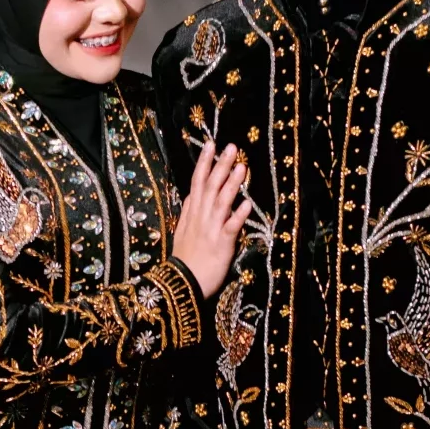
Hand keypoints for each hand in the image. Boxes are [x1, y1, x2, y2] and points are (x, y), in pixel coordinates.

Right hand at [172, 140, 252, 298]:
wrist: (182, 283)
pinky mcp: (221, 244)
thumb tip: (191, 194)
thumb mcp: (181, 231)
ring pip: (222, 202)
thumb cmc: (185, 259)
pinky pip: (231, 227)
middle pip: (211, 186)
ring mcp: (211, 229)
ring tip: (242, 168)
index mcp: (192, 213)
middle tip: (232, 147)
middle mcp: (201, 217)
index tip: (212, 144)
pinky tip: (247, 204)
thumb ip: (188, 212)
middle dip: (221, 166)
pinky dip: (238, 215)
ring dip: (232, 185)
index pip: (198, 182)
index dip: (205, 163)